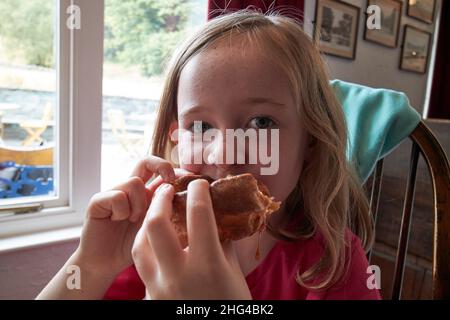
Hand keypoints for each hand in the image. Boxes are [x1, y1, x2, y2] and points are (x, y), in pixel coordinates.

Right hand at [75, 156, 190, 277]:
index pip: (159, 170)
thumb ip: (166, 210)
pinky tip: (117, 221)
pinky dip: (122, 211)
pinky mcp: (98, 201)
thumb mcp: (156, 227)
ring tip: (134, 220)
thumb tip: (187, 195)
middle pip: (145, 161)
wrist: (105, 263)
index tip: (185, 181)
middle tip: (170, 181)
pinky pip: (118, 196)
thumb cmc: (132, 247)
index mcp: (145, 194)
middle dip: (161, 165)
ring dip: (139, 204)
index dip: (173, 170)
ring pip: (135, 182)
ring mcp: (113, 193)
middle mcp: (130, 190)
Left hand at [132, 179, 251, 299]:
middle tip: (167, 189)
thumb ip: (221, 244)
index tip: (200, 184)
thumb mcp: (233, 273)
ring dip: (145, 224)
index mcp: (207, 265)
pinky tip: (155, 245)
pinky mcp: (150, 298)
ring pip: (139, 245)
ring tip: (155, 214)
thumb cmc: (232, 305)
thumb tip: (215, 220)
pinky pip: (142, 267)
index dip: (199, 193)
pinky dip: (147, 250)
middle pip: (156, 225)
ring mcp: (159, 288)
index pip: (199, 215)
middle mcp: (178, 274)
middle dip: (160, 200)